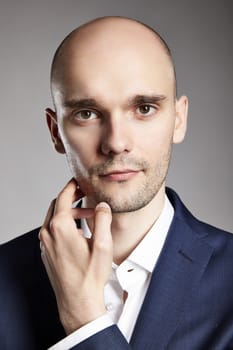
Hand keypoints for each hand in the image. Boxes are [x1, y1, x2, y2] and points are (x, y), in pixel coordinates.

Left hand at [39, 179, 112, 333]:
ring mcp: (45, 244)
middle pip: (56, 205)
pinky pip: (51, 230)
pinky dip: (63, 225)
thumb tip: (101, 205)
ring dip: (69, 213)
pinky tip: (78, 232)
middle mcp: (48, 233)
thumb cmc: (90, 276)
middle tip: (85, 195)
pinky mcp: (46, 252)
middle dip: (71, 198)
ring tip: (88, 217)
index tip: (79, 181)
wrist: (77, 302)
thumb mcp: (103, 244)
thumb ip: (103, 219)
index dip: (72, 186)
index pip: (63, 196)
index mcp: (60, 227)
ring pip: (53, 218)